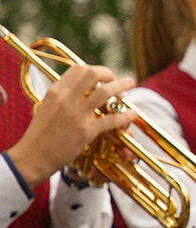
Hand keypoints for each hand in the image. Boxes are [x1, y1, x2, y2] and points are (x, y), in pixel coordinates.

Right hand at [6, 65, 136, 187]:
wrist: (31, 158)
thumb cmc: (40, 135)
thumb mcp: (47, 107)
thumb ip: (63, 96)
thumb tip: (81, 88)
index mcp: (55, 92)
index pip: (79, 68)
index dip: (95, 70)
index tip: (102, 77)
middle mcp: (65, 100)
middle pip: (93, 74)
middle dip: (109, 73)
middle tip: (117, 80)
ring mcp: (76, 115)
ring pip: (105, 92)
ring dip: (121, 86)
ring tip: (130, 84)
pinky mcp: (85, 131)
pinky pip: (111, 119)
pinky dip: (125, 116)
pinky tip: (132, 114)